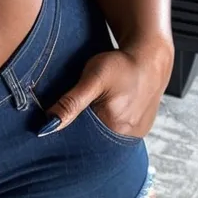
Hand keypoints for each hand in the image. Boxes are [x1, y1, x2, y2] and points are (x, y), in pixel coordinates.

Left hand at [38, 41, 173, 138]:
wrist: (150, 59)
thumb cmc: (121, 66)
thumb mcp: (93, 78)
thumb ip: (71, 103)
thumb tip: (47, 126)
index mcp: (113, 126)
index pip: (79, 138)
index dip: (67, 126)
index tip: (61, 112)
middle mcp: (126, 135)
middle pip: (92, 138)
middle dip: (81, 125)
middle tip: (83, 102)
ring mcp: (135, 134)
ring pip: (104, 135)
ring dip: (95, 124)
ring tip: (97, 103)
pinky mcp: (140, 129)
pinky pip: (117, 131)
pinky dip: (108, 122)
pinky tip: (107, 107)